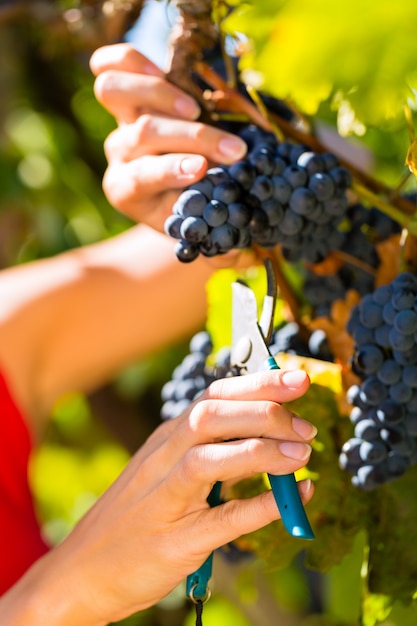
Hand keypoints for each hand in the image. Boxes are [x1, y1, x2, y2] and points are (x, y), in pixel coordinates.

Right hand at [24, 369, 314, 624]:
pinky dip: (260, 506)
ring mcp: (165, 498)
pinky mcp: (174, 541)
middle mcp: (164, 458)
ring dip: (261, 451)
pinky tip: (293, 498)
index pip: (213, 396)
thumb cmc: (136, 516)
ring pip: (210, 459)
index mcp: (167, 438)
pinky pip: (221, 519)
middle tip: (307, 426)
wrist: (82, 570)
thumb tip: (272, 438)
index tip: (297, 378)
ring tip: (303, 454)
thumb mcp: (168, 471)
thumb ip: (214, 451)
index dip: (258, 384)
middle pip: (211, 416)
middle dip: (264, 411)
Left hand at [89, 44, 246, 228]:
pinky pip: (108, 65)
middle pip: (143, 134)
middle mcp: (119, 154)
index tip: (202, 169)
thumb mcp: (200, 224)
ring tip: (196, 108)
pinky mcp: (127, 93)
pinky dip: (128, 61)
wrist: (179, 190)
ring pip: (117, 96)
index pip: (142, 177)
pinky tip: (160, 68)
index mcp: (126, 191)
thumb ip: (211, 223)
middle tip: (233, 148)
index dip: (173, 171)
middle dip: (193, 138)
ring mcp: (120, 121)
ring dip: (162, 96)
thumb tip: (231, 218)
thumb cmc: (193, 209)